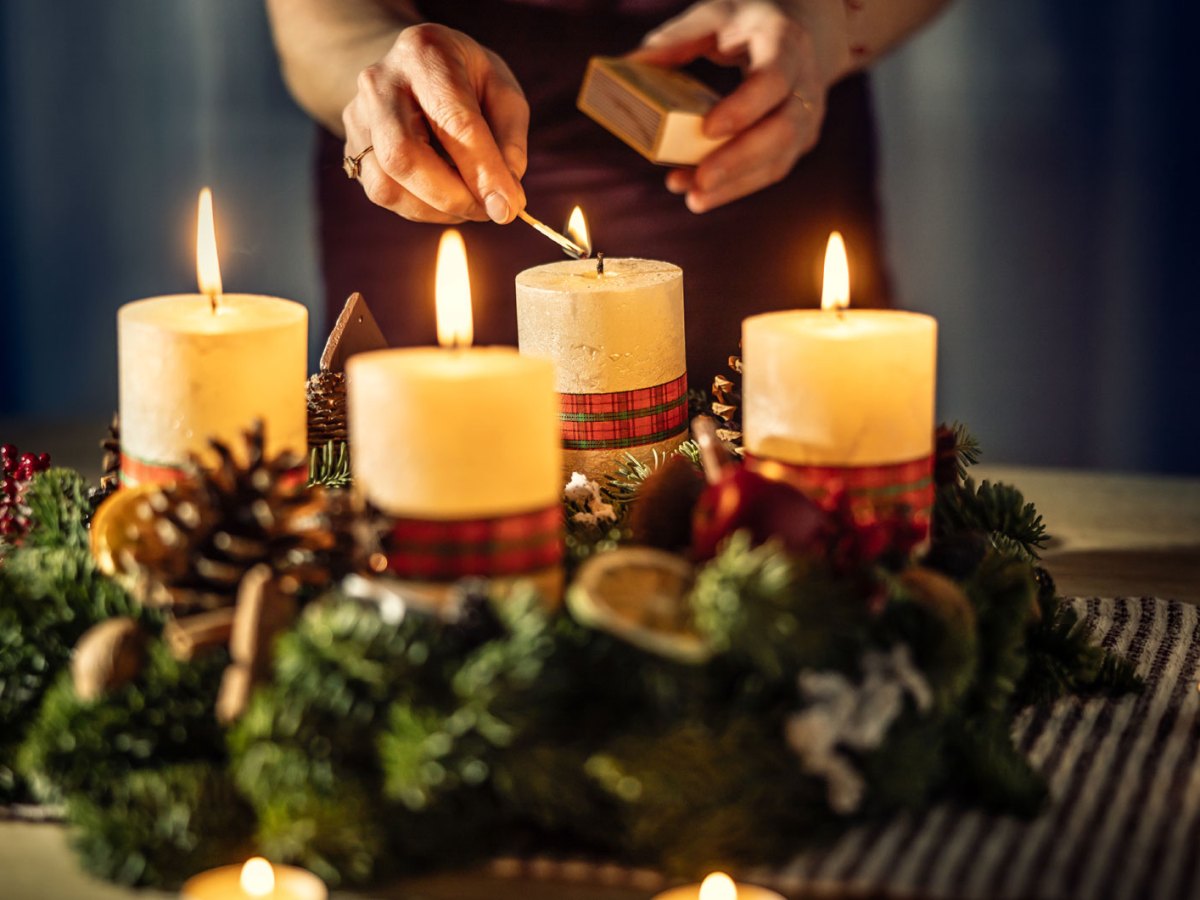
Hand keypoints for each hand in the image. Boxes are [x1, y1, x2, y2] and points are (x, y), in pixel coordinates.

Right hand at [343, 23, 527, 223]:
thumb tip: (504, 198)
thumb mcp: (502, 91)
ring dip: (436, 209)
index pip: (454, 122)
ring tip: (469, 202)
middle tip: (489, 212)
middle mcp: (379, 83)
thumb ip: (509, 141)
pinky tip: (444, 197)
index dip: (482, 172)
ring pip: (387, 186)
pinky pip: (383, 194)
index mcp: (424, 55)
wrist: (411, 67)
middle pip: (404, 156)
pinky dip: (421, 208)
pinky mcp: (351, 149)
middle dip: (452, 197)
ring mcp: (358, 118)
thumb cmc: (465, 79)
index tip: (507, 208)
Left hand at [635, 0, 849, 212]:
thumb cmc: (745, 21)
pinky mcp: (798, 141)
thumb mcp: (714, 16)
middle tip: (698, 183)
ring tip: (693, 198)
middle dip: (738, 161)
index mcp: (786, 42)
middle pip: (782, 130)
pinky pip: (770, 171)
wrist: (798, 30)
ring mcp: (807, 116)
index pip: (773, 80)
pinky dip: (735, 187)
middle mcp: (805, 82)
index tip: (706, 130)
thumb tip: (628, 65)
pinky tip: (701, 195)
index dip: (743, 108)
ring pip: (779, 160)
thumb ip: (676, 40)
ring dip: (734, 185)